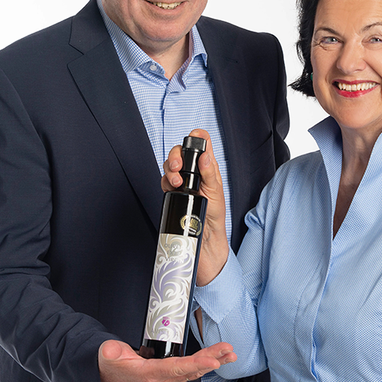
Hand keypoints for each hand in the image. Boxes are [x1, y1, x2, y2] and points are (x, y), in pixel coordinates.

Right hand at [97, 338, 234, 381]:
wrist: (110, 373)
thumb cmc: (111, 364)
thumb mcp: (107, 355)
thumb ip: (110, 353)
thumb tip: (111, 350)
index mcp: (149, 374)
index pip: (176, 369)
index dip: (196, 365)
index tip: (213, 361)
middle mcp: (162, 379)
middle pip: (190, 369)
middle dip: (211, 360)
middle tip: (228, 351)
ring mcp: (168, 378)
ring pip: (194, 370)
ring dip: (214, 361)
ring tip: (230, 353)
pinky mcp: (171, 374)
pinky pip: (192, 369)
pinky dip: (207, 362)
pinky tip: (220, 357)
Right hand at [161, 130, 228, 284]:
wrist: (205, 245)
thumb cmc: (214, 219)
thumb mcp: (217, 194)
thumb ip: (211, 174)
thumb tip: (206, 155)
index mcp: (209, 171)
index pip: (202, 147)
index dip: (198, 138)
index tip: (194, 136)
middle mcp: (194, 176)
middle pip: (180, 155)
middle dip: (175, 156)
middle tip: (178, 167)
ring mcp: (182, 186)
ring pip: (169, 168)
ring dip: (169, 170)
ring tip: (176, 181)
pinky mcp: (173, 196)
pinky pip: (164, 183)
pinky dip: (166, 181)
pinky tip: (172, 188)